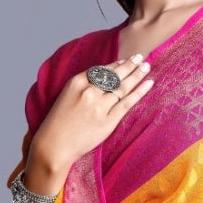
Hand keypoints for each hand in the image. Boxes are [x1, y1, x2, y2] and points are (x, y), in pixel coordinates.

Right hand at [26, 55, 152, 189]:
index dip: (115, 65)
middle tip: (141, 57)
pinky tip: (148, 84)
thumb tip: (104, 78)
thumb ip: (83, 86)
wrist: (54, 146)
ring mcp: (99, 106)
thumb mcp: (67, 96)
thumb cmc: (59, 123)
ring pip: (122, 87)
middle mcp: (89, 91)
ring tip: (147, 67)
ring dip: (137, 75)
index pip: (101, 70)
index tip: (126, 60)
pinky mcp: (108, 121)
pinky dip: (139, 92)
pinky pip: (127, 103)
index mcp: (76, 82)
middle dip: (129, 65)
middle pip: (114, 75)